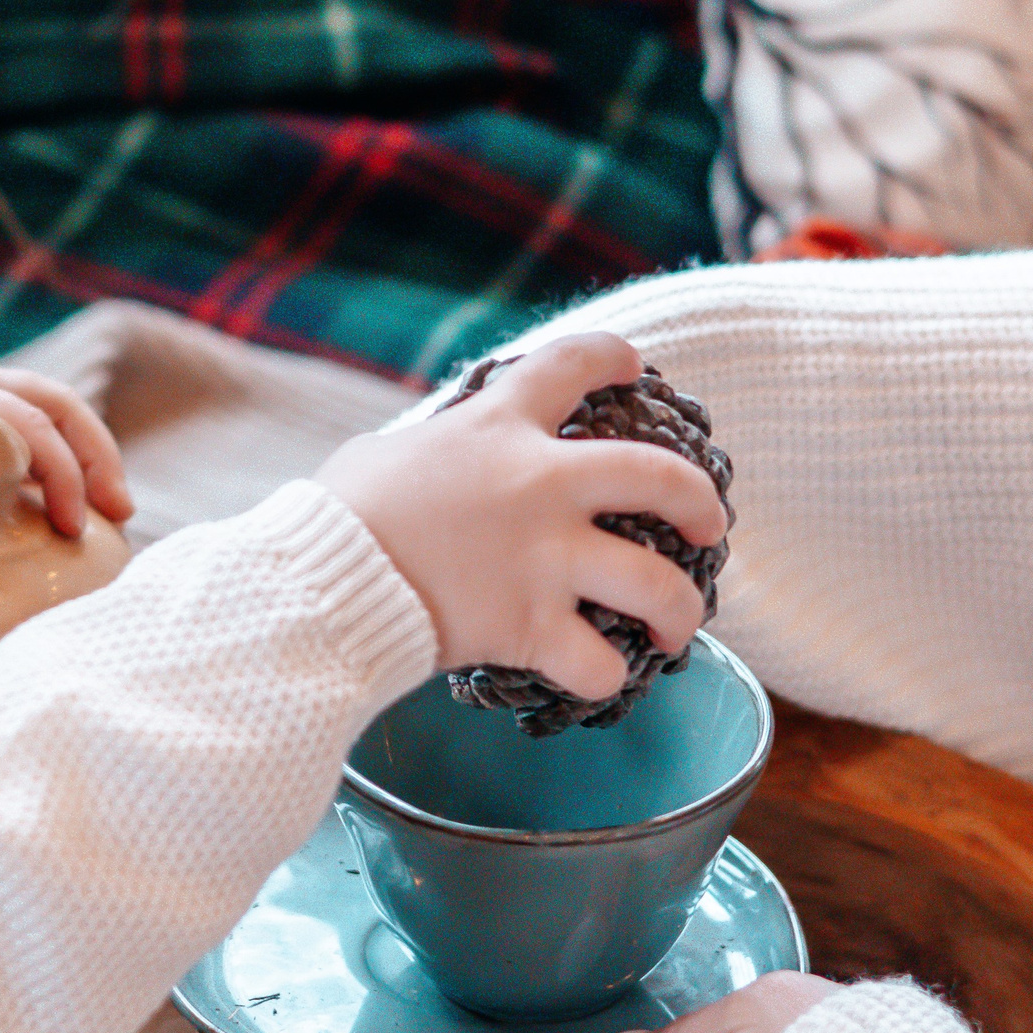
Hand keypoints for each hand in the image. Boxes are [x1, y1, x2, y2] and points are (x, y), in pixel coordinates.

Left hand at [0, 357, 134, 564]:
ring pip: (53, 411)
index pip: (22, 421)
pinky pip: (32, 431)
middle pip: (57, 404)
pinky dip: (62, 462)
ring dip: (88, 455)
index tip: (69, 527)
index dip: (57, 470)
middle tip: (118, 517)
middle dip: (95, 456)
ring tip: (112, 515)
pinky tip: (68, 510)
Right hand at [313, 333, 726, 696]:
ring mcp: (544, 558)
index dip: (614, 357)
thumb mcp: (390, 452)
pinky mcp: (530, 626)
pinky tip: (597, 675)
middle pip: (661, 476)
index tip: (635, 367)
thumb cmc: (339, 513)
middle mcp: (540, 484)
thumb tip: (439, 456)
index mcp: (499, 424)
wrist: (322, 581)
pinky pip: (597, 663)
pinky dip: (604, 674)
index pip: (574, 362)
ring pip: (657, 585)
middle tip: (710, 523)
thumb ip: (437, 448)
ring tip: (680, 627)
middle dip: (700, 501)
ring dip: (680, 610)